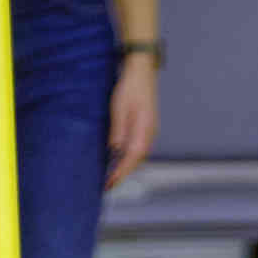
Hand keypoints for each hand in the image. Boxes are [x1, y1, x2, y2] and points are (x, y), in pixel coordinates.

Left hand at [107, 54, 159, 187]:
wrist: (142, 71)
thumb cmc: (130, 87)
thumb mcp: (119, 108)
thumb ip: (118, 131)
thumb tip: (114, 150)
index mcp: (144, 130)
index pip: (132, 158)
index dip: (121, 173)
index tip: (110, 183)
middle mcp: (149, 134)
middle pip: (136, 161)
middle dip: (123, 174)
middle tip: (108, 185)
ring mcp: (150, 131)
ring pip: (138, 156)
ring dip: (126, 167)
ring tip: (112, 176)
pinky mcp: (146, 127)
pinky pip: (138, 148)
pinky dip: (129, 157)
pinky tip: (120, 158)